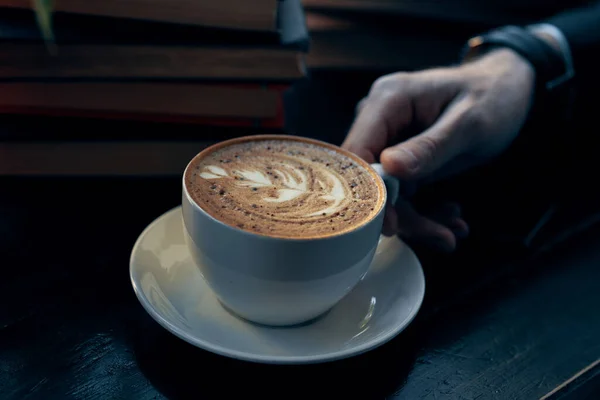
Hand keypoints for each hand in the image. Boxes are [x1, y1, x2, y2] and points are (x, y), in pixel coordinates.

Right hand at [342, 49, 535, 251]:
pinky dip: (422, 208)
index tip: (392, 224)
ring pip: (384, 190)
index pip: (356, 152)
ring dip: (416, 216)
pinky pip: (399, 189)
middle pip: (369, 177)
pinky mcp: (398, 155)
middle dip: (400, 212)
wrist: (507, 89)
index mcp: (389, 100)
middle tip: (438, 236)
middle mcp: (379, 117)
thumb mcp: (470, 124)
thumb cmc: (493, 96)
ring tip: (450, 232)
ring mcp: (387, 137)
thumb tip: (388, 167)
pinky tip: (450, 216)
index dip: (367, 191)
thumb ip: (430, 147)